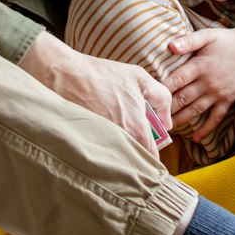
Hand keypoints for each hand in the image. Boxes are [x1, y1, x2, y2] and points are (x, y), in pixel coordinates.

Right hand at [19, 32, 170, 151]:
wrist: (66, 75)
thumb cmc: (103, 75)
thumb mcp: (141, 78)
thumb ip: (162, 99)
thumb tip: (167, 123)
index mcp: (137, 130)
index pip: (153, 157)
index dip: (155, 153)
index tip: (152, 145)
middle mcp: (121, 142)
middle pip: (135, 159)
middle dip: (138, 151)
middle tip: (134, 135)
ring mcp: (102, 145)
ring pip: (119, 156)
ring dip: (121, 149)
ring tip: (116, 128)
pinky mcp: (87, 144)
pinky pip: (102, 152)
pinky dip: (104, 146)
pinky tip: (101, 127)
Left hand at [162, 14, 234, 140]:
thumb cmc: (226, 41)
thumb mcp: (207, 35)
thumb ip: (188, 41)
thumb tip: (170, 46)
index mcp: (200, 66)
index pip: (177, 80)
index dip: (162, 89)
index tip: (149, 97)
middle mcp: (208, 82)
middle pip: (183, 98)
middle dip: (166, 109)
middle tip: (151, 118)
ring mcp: (218, 93)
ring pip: (195, 110)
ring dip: (180, 120)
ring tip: (166, 128)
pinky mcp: (228, 100)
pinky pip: (216, 118)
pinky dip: (206, 129)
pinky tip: (196, 138)